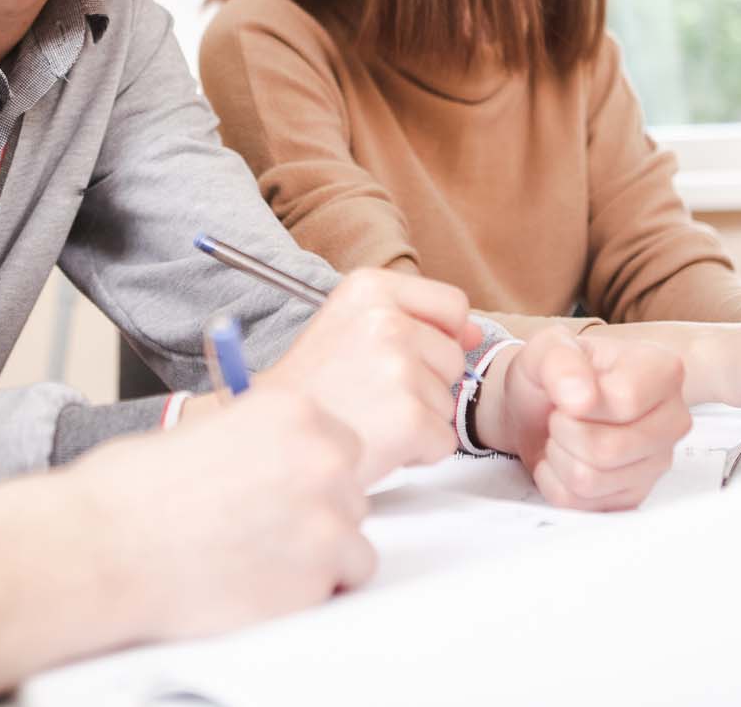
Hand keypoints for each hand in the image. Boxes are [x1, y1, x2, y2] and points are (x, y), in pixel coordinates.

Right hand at [70, 389, 372, 641]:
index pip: (340, 443)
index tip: (285, 490)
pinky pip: (342, 581)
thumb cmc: (138, 490)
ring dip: (319, 552)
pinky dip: (312, 588)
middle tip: (267, 529)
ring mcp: (327, 515)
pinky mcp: (320, 572)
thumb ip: (262, 446)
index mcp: (294, 411)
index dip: (311, 473)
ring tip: (261, 558)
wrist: (108, 545)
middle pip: (351, 488)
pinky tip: (266, 582)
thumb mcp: (210, 432)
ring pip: (353, 539)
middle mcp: (322, 456)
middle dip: (318, 510)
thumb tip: (285, 468)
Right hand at [256, 267, 481, 483]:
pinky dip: (417, 452)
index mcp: (369, 288)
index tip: (410, 357)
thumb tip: (474, 333)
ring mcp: (399, 368)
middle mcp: (387, 320)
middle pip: (453, 357)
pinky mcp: (409, 418)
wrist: (265, 443)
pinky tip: (376, 445)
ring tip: (368, 419)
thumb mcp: (347, 327)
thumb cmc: (308, 391)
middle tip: (371, 396)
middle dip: (424, 384)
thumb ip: (413, 319)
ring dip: (417, 419)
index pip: (452, 305)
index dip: (441, 336)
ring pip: (449, 402)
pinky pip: (444, 440)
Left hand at [478, 330, 689, 510]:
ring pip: (593, 480)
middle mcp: (673, 419)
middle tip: (559, 416)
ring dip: (558, 457)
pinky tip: (564, 458)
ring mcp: (658, 462)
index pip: (624, 401)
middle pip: (609, 449)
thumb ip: (561, 360)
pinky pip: (583, 505)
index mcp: (664, 371)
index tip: (567, 392)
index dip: (578, 402)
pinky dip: (556, 482)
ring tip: (562, 436)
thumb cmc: (555, 374)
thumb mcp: (547, 346)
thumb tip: (582, 398)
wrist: (541, 406)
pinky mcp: (636, 495)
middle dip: (563, 432)